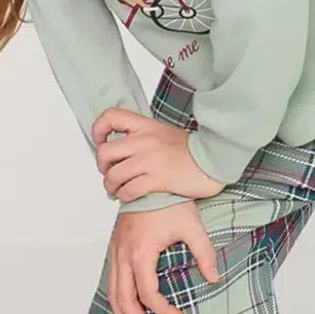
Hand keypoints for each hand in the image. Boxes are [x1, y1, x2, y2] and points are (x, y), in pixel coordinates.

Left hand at [92, 109, 223, 203]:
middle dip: (103, 167)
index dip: (99, 129)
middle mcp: (144, 141)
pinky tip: (131, 196)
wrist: (215, 160)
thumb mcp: (164, 133)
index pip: (111, 117)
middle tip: (110, 173)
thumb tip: (123, 147)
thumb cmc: (191, 151)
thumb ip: (143, 136)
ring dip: (111, 187)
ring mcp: (150, 161)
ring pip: (113, 175)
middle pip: (105, 152)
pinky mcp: (157, 180)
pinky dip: (125, 196)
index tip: (101, 142)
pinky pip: (128, 190)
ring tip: (118, 190)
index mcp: (145, 126)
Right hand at [108, 203, 219, 313]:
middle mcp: (122, 254)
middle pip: (123, 300)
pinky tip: (130, 305)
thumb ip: (204, 254)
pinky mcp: (115, 246)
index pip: (148, 293)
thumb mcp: (193, 226)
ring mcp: (115, 250)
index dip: (163, 310)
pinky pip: (111, 279)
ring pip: (112, 292)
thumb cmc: (170, 200)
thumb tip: (214, 278)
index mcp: (140, 252)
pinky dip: (118, 297)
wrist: (150, 177)